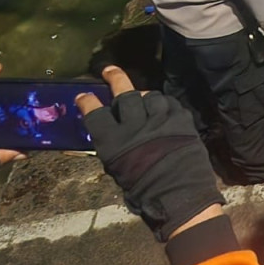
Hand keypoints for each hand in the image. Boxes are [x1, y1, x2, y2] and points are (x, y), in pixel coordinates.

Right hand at [77, 66, 224, 242]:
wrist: (180, 194)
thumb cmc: (145, 192)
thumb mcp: (119, 170)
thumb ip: (116, 147)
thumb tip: (116, 133)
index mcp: (114, 142)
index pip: (95, 113)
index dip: (88, 102)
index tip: (84, 95)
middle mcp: (134, 125)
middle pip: (123, 93)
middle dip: (115, 78)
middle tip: (109, 70)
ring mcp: (159, 119)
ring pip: (148, 95)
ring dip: (143, 97)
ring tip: (142, 101)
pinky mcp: (180, 119)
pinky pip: (169, 103)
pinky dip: (163, 105)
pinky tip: (162, 110)